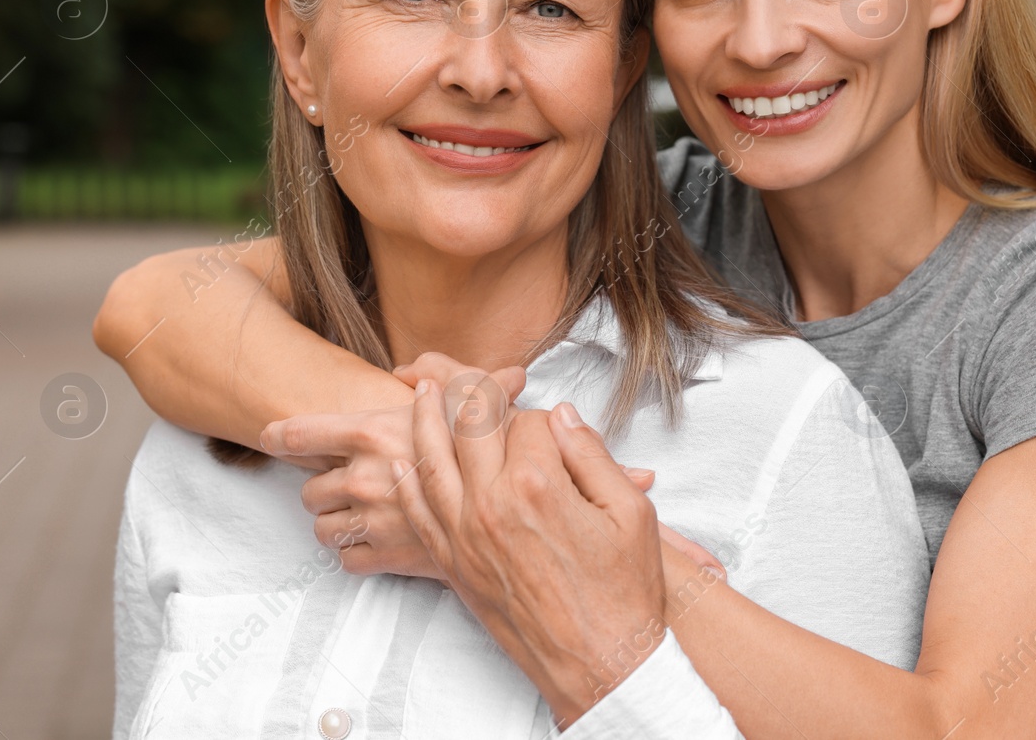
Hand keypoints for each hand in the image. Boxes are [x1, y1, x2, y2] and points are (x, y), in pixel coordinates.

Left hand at [260, 353, 527, 577]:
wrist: (515, 508)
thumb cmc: (495, 446)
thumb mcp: (472, 394)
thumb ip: (440, 372)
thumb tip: (412, 370)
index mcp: (373, 432)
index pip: (302, 432)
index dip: (281, 436)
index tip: (270, 438)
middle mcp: (363, 476)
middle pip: (310, 490)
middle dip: (326, 489)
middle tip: (352, 486)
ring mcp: (372, 520)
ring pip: (323, 529)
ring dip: (338, 524)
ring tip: (365, 517)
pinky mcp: (386, 558)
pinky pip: (347, 560)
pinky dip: (359, 554)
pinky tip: (381, 541)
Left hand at [394, 381, 722, 723]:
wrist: (602, 662)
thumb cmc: (624, 591)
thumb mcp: (631, 512)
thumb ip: (592, 455)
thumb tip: (562, 416)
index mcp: (538, 485)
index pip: (525, 421)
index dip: (539, 414)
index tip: (552, 422)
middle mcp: (492, 505)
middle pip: (468, 428)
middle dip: (467, 394)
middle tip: (464, 374)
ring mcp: (466, 536)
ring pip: (431, 463)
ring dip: (421, 421)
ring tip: (416, 390)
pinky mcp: (454, 565)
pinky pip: (421, 512)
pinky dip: (409, 480)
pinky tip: (404, 460)